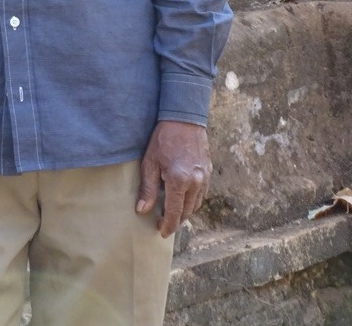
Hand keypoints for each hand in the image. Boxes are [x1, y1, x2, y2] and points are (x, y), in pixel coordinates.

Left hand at [136, 120, 211, 237]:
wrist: (184, 119)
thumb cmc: (163, 139)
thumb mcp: (150, 162)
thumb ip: (147, 188)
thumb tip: (142, 210)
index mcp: (179, 181)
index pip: (174, 213)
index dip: (167, 225)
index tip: (161, 232)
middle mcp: (195, 183)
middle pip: (186, 211)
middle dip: (176, 221)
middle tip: (163, 223)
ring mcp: (205, 178)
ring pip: (196, 204)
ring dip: (185, 212)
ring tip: (172, 213)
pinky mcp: (209, 172)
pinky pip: (202, 194)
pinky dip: (193, 200)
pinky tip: (183, 198)